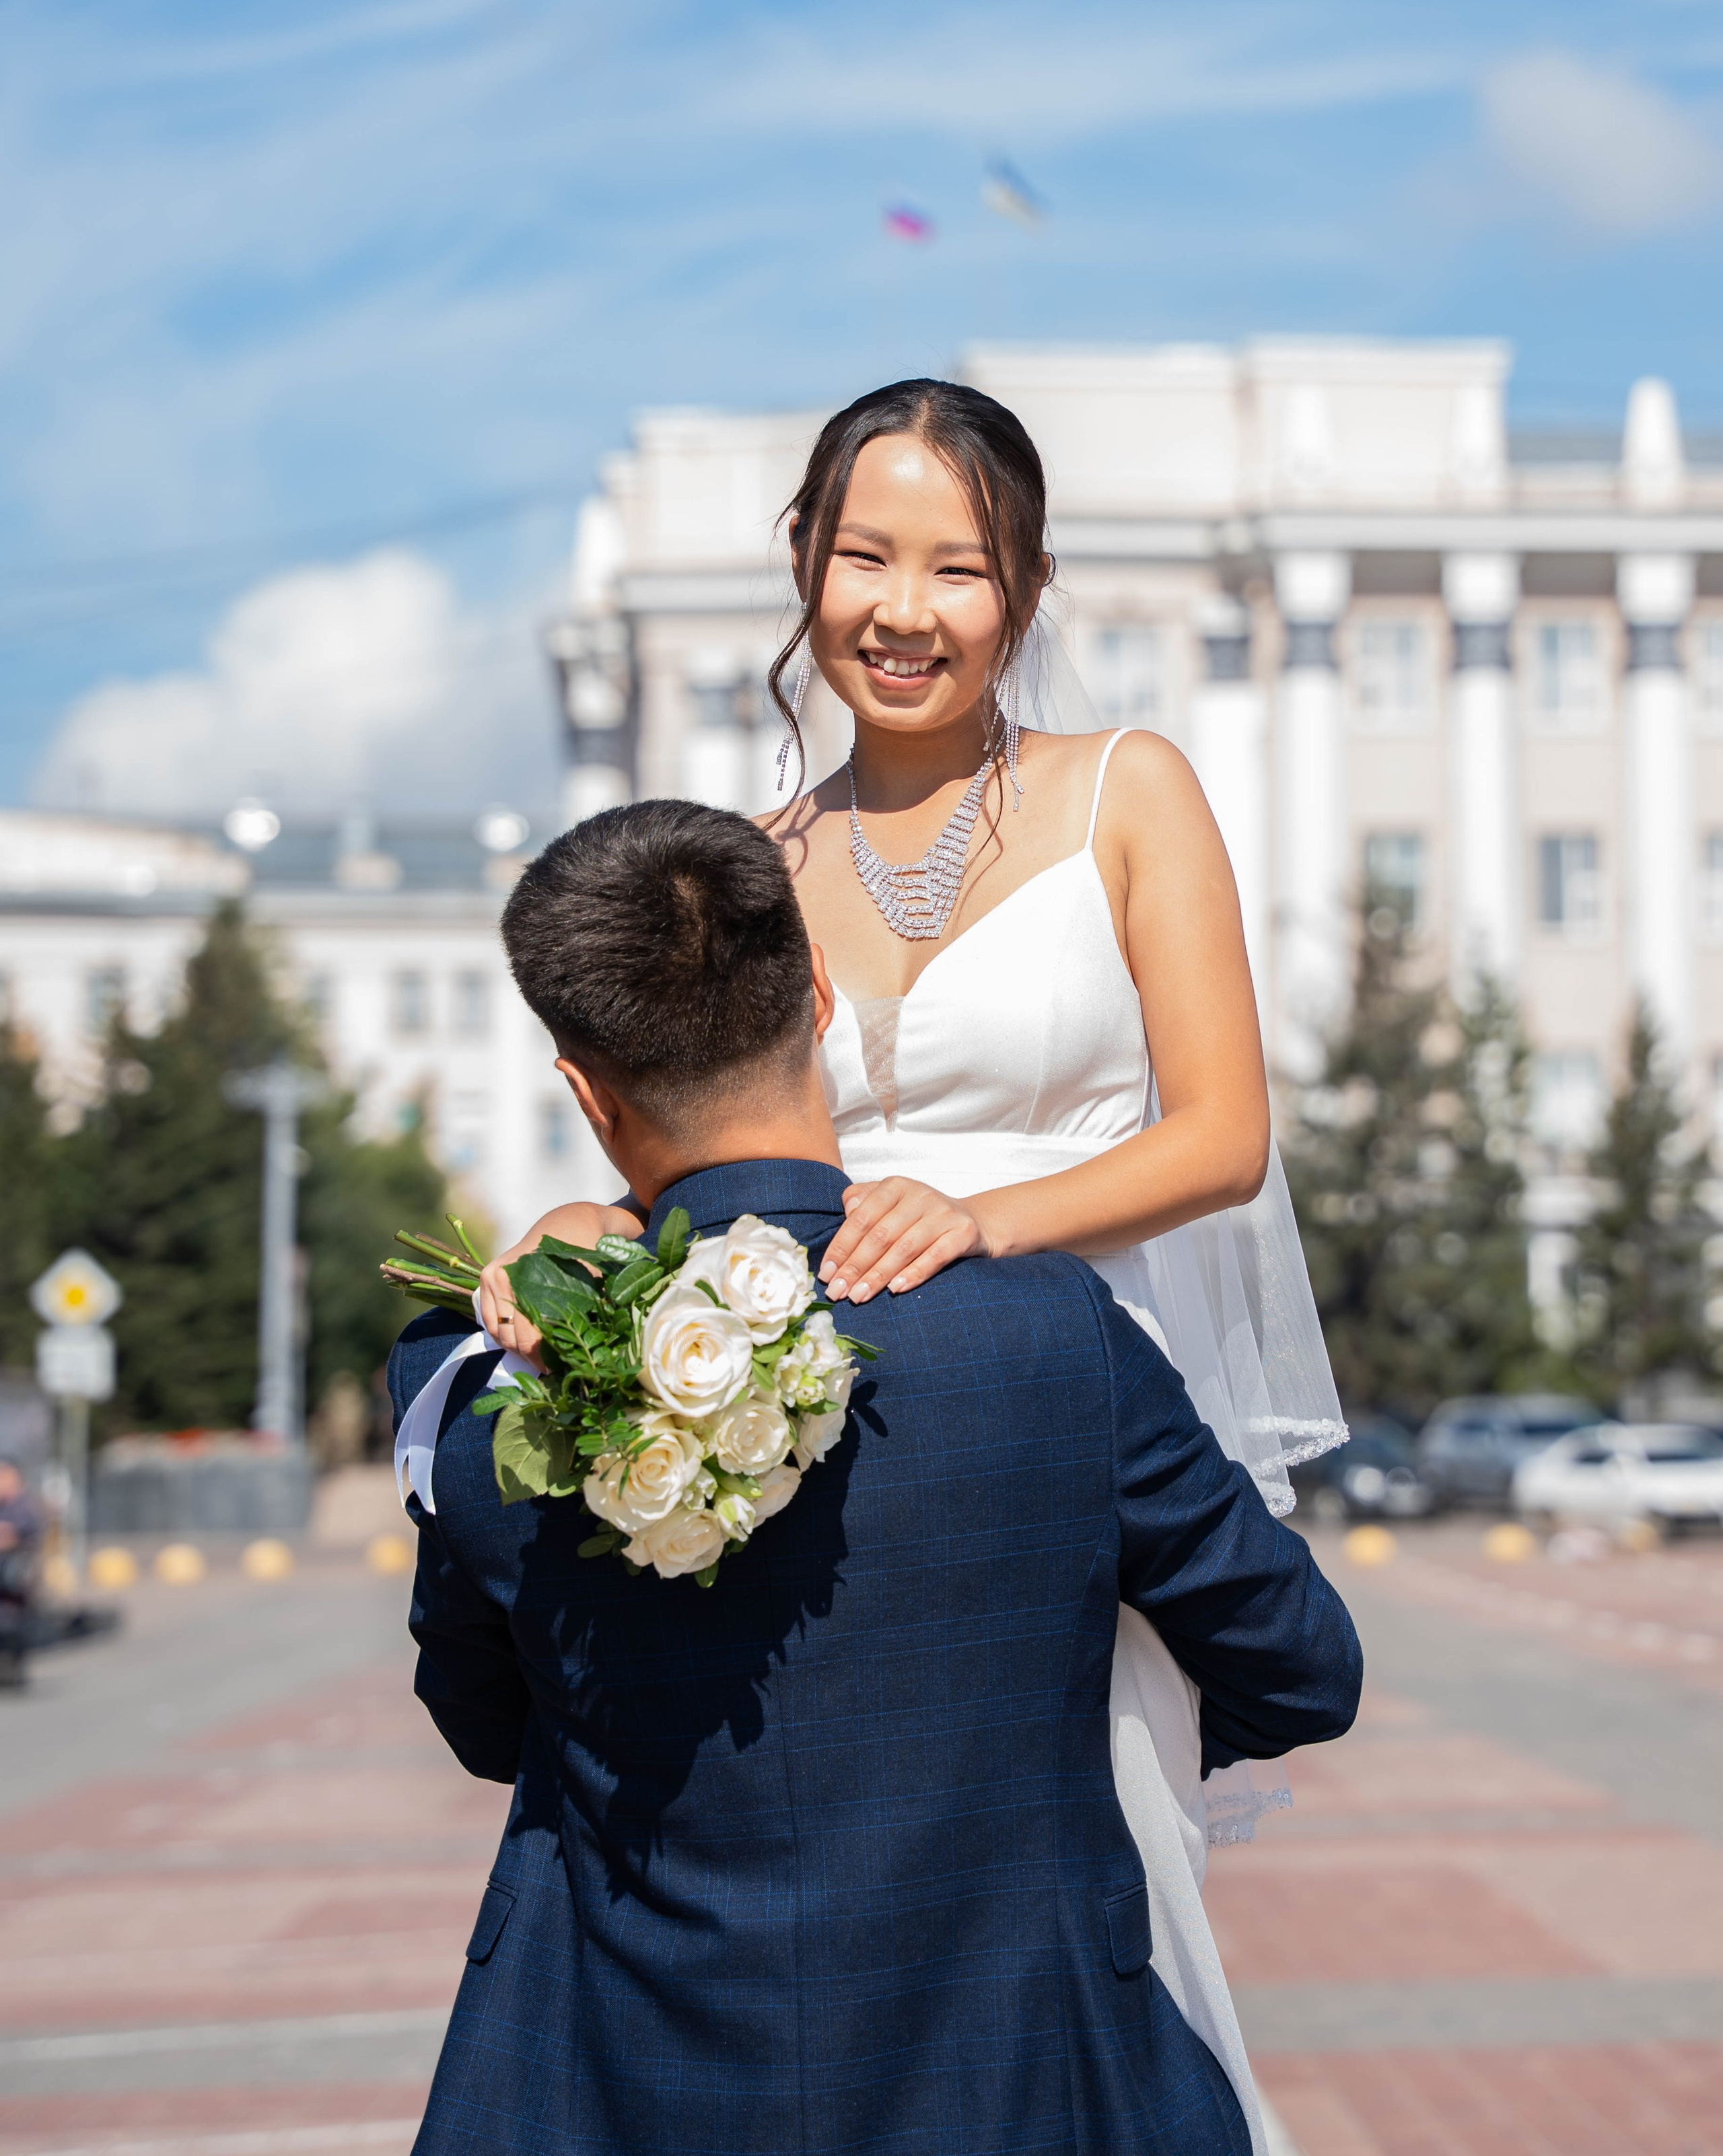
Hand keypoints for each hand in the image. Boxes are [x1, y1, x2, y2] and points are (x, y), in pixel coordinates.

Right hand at [479, 1203, 643, 1367]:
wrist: (571, 1222)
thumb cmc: (585, 1254)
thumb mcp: (589, 1287)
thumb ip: (582, 1318)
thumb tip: (579, 1359)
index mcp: (523, 1281)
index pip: (529, 1337)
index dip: (544, 1358)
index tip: (557, 1370)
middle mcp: (500, 1279)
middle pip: (511, 1338)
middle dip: (530, 1357)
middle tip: (548, 1369)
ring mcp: (491, 1278)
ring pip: (498, 1332)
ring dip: (515, 1349)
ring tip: (537, 1359)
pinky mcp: (487, 1278)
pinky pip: (489, 1320)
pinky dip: (503, 1334)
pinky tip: (523, 1344)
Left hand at [818, 1178, 989, 1302]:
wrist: (974, 1221)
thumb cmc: (921, 1217)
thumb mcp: (891, 1202)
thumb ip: (863, 1200)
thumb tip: (847, 1211)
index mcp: (895, 1186)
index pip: (861, 1218)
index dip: (841, 1247)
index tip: (826, 1273)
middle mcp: (919, 1196)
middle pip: (880, 1235)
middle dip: (855, 1267)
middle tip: (837, 1291)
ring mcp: (943, 1213)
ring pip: (904, 1248)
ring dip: (878, 1275)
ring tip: (859, 1296)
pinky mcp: (963, 1232)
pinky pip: (936, 1256)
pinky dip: (914, 1273)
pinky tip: (895, 1289)